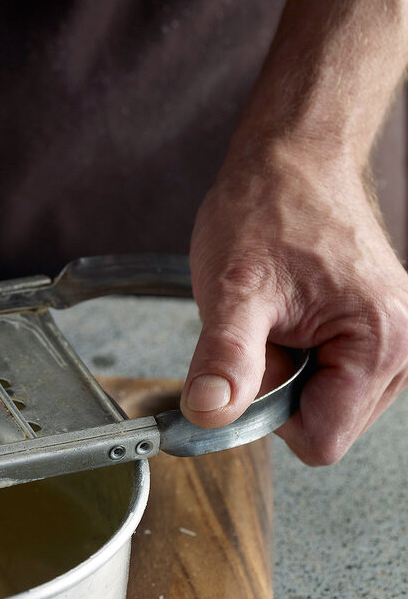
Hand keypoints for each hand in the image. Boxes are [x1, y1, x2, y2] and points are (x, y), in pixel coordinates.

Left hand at [180, 148, 407, 464]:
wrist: (291, 158)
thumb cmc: (267, 209)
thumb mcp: (233, 289)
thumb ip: (225, 358)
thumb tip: (209, 414)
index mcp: (382, 342)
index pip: (321, 440)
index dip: (268, 414)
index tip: (250, 361)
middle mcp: (406, 347)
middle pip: (327, 424)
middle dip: (282, 387)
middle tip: (267, 325)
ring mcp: (399, 340)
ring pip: (328, 404)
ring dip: (291, 371)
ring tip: (282, 314)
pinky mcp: (383, 332)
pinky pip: (333, 378)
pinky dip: (303, 357)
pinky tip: (295, 313)